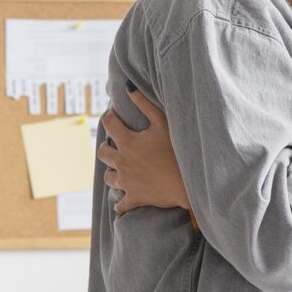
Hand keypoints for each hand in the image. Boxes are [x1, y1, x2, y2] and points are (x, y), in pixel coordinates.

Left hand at [98, 91, 188, 213]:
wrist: (188, 183)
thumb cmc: (177, 150)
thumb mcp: (162, 123)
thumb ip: (144, 104)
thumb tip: (128, 87)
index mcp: (128, 142)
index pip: (109, 124)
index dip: (109, 117)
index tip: (113, 116)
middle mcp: (122, 162)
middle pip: (102, 154)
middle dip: (107, 147)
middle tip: (117, 146)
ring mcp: (126, 182)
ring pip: (108, 178)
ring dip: (113, 172)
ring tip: (122, 170)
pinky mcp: (133, 198)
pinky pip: (120, 205)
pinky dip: (121, 202)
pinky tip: (124, 200)